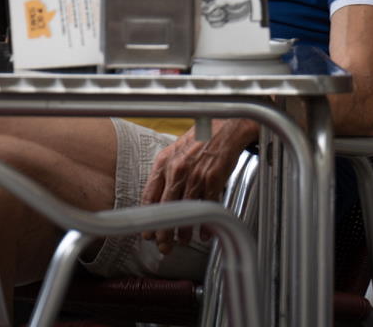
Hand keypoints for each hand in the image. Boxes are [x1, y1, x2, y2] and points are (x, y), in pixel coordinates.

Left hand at [141, 119, 256, 252]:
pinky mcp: (214, 179)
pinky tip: (203, 233)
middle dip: (163, 232)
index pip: (150, 196)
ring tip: (182, 240)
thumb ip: (164, 172)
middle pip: (166, 208)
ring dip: (184, 231)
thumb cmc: (200, 140)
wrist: (225, 127)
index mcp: (164, 162)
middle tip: (163, 245)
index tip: (147, 231)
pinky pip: (207, 207)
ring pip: (186, 211)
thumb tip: (157, 196)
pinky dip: (205, 224)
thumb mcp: (175, 151)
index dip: (148, 218)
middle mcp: (177, 170)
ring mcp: (196, 175)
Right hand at [200, 0, 254, 27]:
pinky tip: (225, 19)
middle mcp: (211, 2)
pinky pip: (213, 24)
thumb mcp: (224, 0)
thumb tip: (203, 11)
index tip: (203, 4)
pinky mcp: (219, 18)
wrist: (247, 6)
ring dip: (217, 17)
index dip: (198, 1)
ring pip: (207, 18)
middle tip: (219, 9)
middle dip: (210, 11)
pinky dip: (219, 23)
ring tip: (225, 13)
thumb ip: (212, 5)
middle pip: (201, 10)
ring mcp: (215, 11)